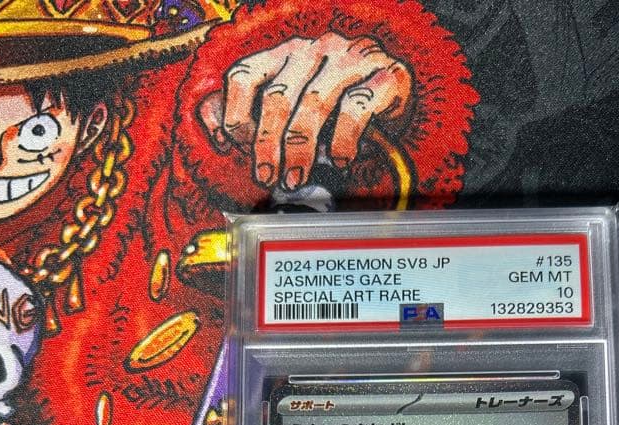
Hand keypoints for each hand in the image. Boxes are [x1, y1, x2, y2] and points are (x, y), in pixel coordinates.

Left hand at [199, 33, 411, 188]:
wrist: (400, 87)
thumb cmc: (341, 103)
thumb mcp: (297, 105)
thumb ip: (261, 116)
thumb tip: (218, 137)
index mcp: (286, 54)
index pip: (245, 74)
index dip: (235, 114)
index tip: (238, 148)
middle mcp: (314, 50)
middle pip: (277, 96)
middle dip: (267, 143)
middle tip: (267, 177)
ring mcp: (350, 60)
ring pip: (314, 102)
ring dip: (300, 148)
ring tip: (296, 179)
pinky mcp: (384, 75)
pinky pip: (357, 106)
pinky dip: (344, 139)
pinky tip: (340, 161)